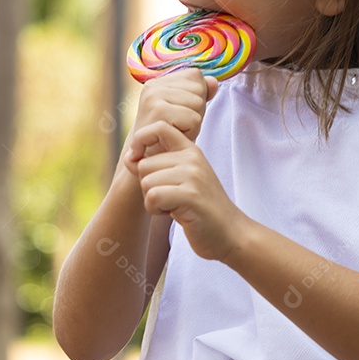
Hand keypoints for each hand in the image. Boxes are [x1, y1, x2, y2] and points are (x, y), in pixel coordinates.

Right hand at [123, 68, 217, 177]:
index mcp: (159, 82)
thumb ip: (200, 94)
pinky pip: (193, 118)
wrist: (147, 165)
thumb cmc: (167, 139)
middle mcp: (153, 86)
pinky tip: (175, 138)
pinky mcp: (157, 111)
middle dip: (195, 111)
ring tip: (176, 132)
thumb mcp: (186, 112)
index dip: (196, 97)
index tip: (180, 114)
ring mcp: (153, 96)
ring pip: (198, 103)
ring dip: (193, 123)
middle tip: (177, 126)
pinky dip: (190, 132)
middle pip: (199, 89)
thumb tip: (214, 82)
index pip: (195, 76)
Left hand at [129, 120, 247, 261]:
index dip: (141, 139)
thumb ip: (155, 167)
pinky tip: (174, 213)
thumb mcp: (178, 181)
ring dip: (152, 201)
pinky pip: (153, 197)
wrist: (229, 232)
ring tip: (174, 206)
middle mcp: (192, 158)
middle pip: (144, 165)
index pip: (159, 127)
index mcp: (190, 150)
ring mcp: (193, 175)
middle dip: (148, 186)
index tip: (137, 157)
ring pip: (146, 182)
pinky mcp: (190, 194)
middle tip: (170, 197)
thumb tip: (129, 157)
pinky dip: (156, 210)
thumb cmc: (200, 208)